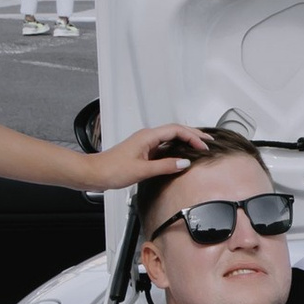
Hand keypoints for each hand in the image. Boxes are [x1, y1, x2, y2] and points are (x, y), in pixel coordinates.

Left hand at [93, 122, 210, 194]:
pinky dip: (176, 149)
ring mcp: (145, 144)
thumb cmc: (112, 169)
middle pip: (175, 130)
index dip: (193, 137)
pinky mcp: (143, 152)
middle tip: (208, 141)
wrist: (94, 173)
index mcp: (148, 136)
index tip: (204, 146)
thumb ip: (165, 166)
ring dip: (185, 141)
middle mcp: (147, 137)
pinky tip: (181, 156)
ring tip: (199, 146)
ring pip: (170, 138)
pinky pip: (164, 147)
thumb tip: (184, 163)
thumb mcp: (142, 170)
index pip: (177, 130)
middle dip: (193, 134)